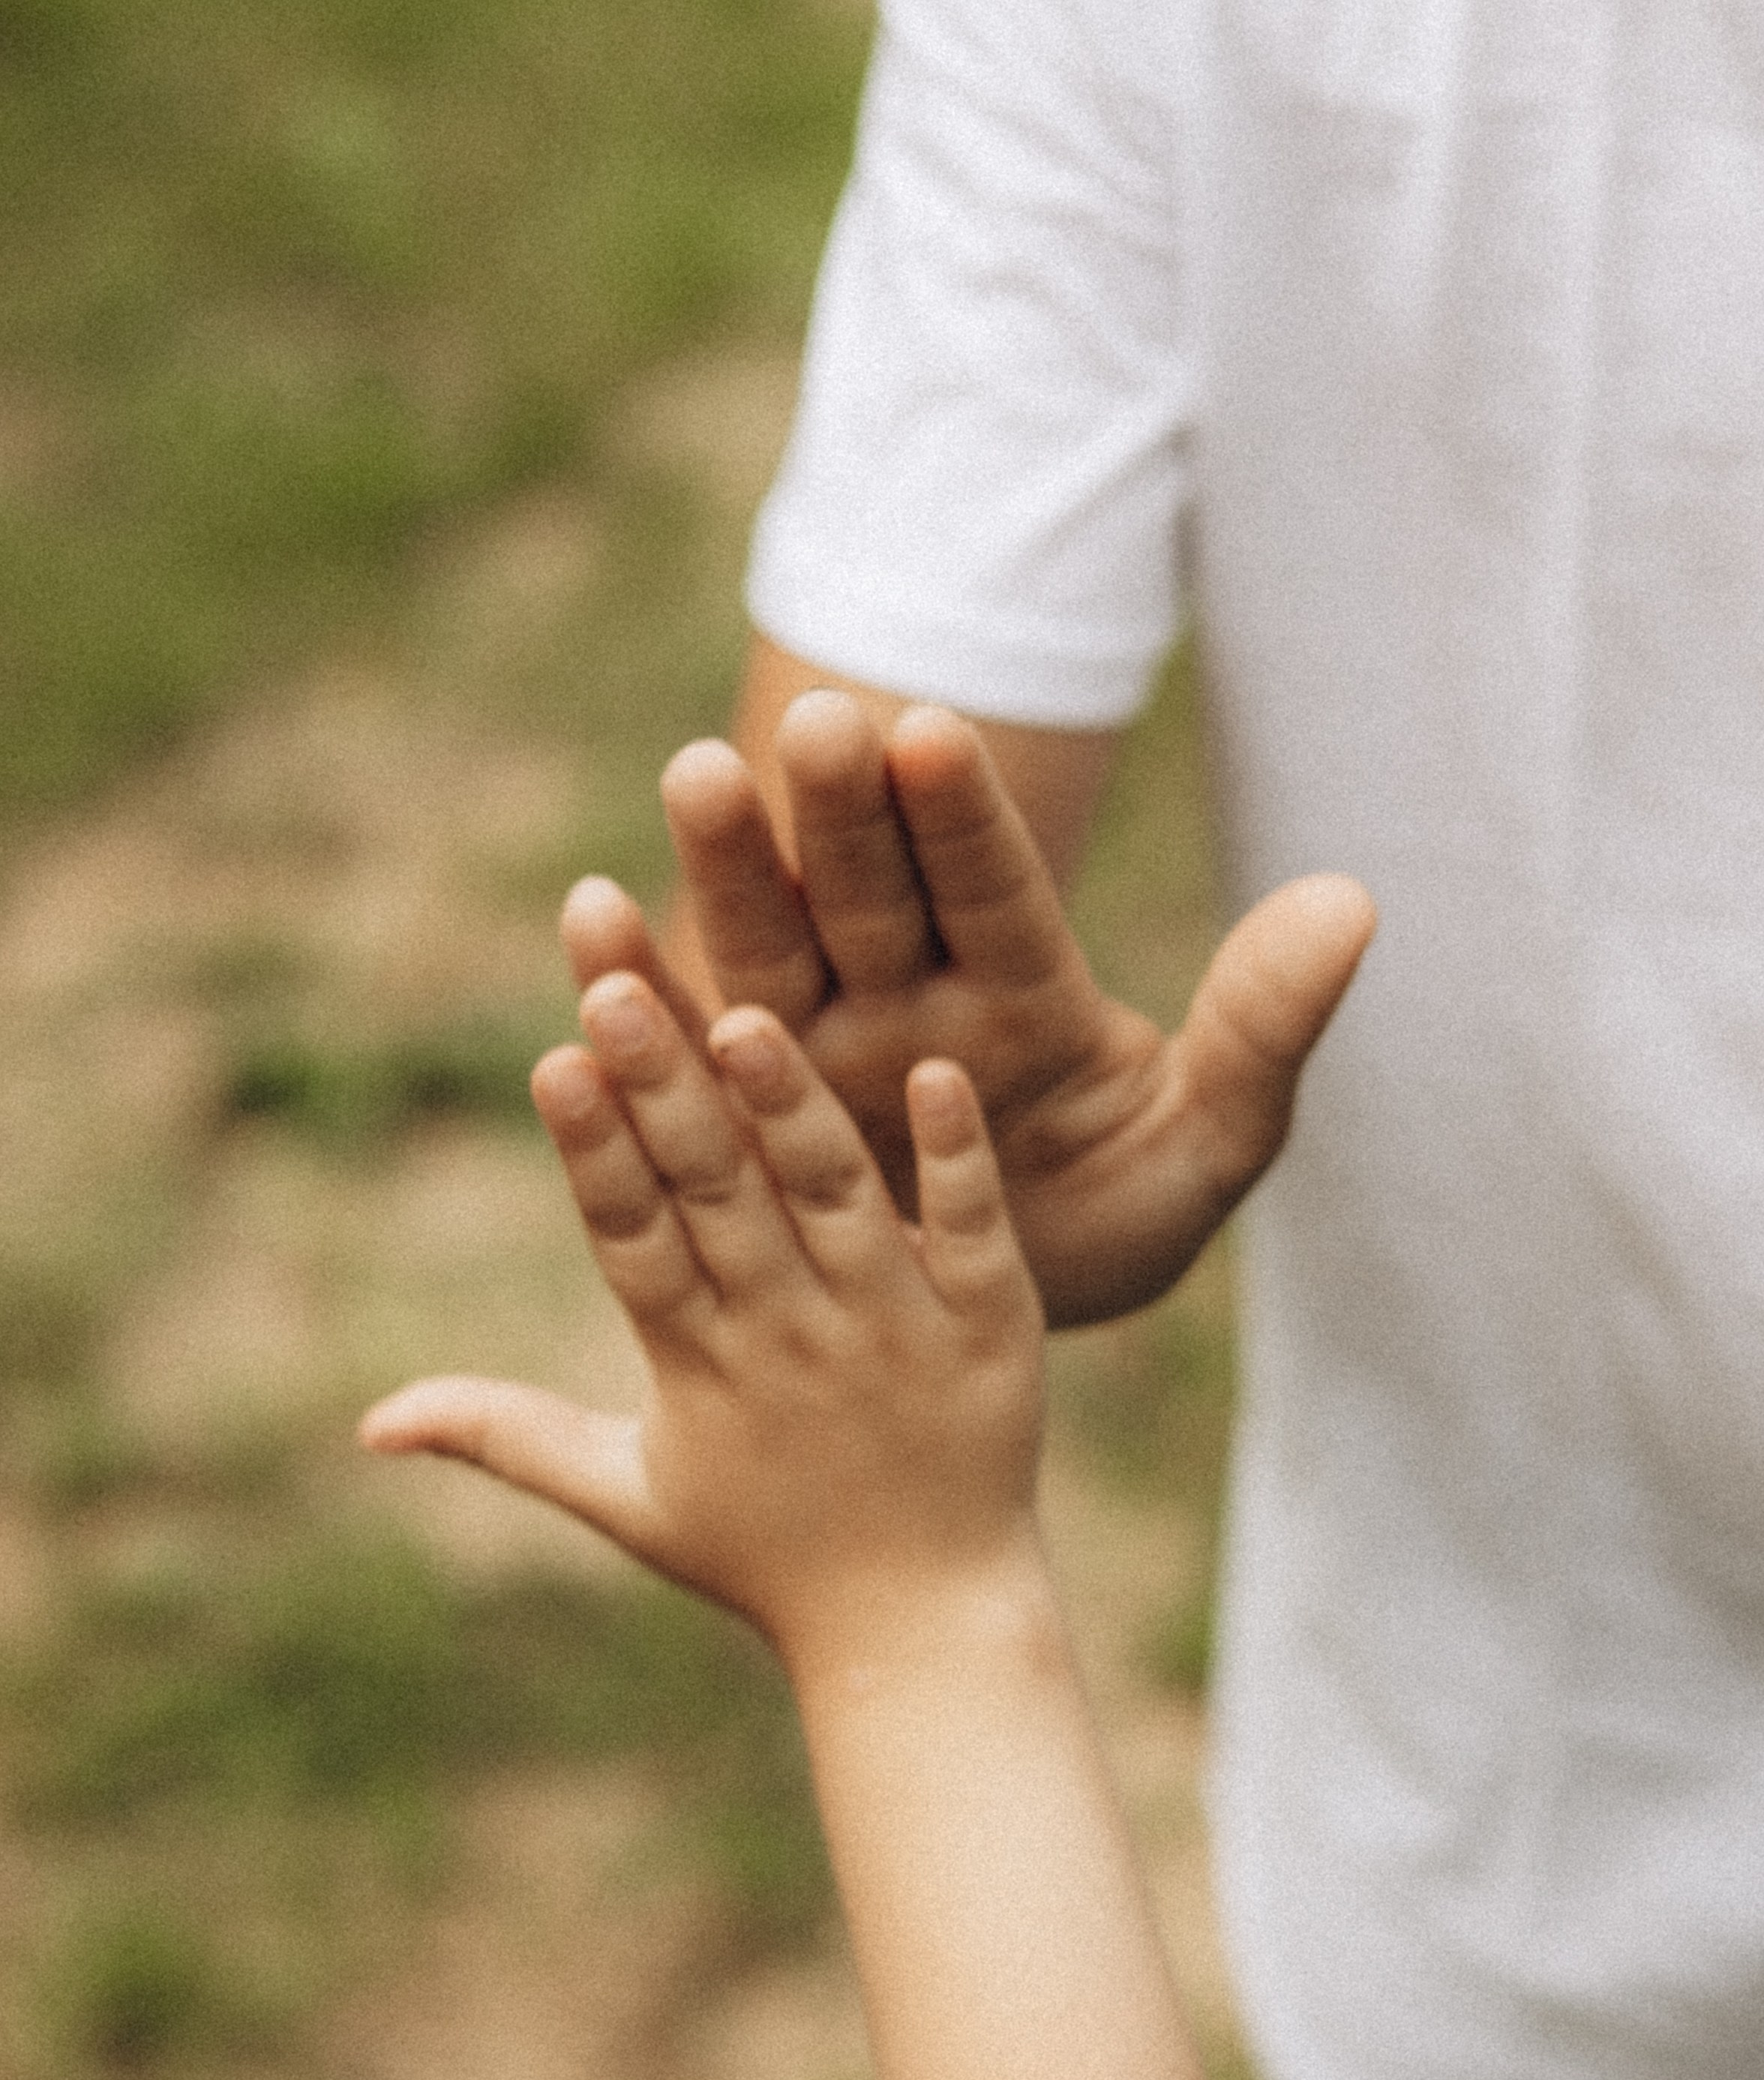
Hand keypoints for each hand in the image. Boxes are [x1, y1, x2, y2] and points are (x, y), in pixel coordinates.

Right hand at [360, 975, 1044, 1672]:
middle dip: (662, 1092)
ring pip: (833, 1197)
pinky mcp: (992, 1327)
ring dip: (788, 1108)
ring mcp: (894, 1326)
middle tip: (615, 988)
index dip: (593, 1153)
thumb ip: (506, 1435)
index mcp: (696, 1360)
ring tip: (743, 1018)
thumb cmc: (763, 1553)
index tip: (554, 1060)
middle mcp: (790, 1333)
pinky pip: (974, 1230)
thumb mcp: (625, 1496)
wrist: (923, 1628)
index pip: (631, 1238)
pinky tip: (940, 1075)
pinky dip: (957, 1160)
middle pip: (716, 1195)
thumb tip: (369, 1424)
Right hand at [564, 693, 1374, 1326]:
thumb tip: (1354, 900)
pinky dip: (638, 987)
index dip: (965, 817)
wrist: (997, 1322)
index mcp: (1021, 997)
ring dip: (734, 865)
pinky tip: (594, 923)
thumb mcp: (1205, 1144)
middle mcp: (910, 998)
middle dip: (846, 812)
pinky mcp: (740, 1101)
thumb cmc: (1111, 1218)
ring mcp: (819, 1044)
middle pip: (875, 891)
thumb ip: (1263, 1031)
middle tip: (818, 721)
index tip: (938, 729)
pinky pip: (683, 1036)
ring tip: (699, 776)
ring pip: (773, 942)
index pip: (993, 890)